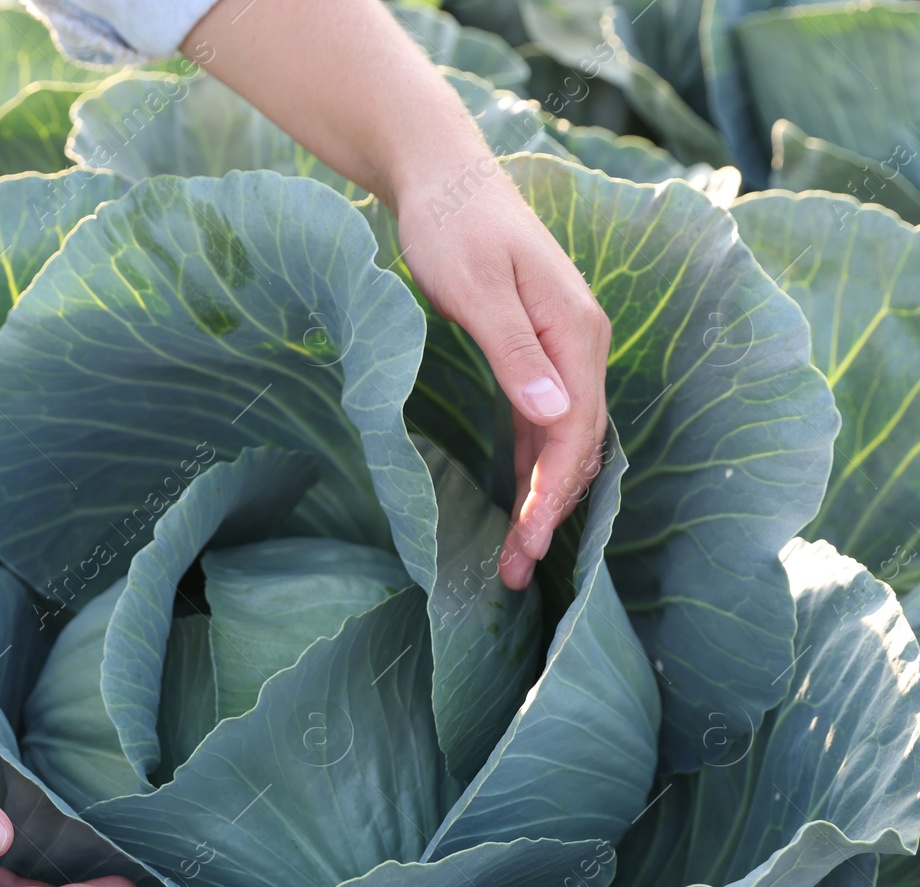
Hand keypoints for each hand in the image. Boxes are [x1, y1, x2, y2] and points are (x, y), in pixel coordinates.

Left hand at [183, 0, 610, 589]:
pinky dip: (531, 467)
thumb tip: (558, 415)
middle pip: (576, 446)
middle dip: (550, 513)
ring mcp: (558, 351)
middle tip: (516, 574)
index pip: (577, 431)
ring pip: (561, 440)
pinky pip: (541, 424)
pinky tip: (517, 504)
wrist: (441, 178)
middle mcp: (579, 347)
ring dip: (542, 499)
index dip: (554, 494)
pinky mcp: (530, 353)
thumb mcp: (477, 288)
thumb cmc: (453, 226)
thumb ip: (516, 353)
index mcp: (576, 333)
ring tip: (515, 559)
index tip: (529, 543)